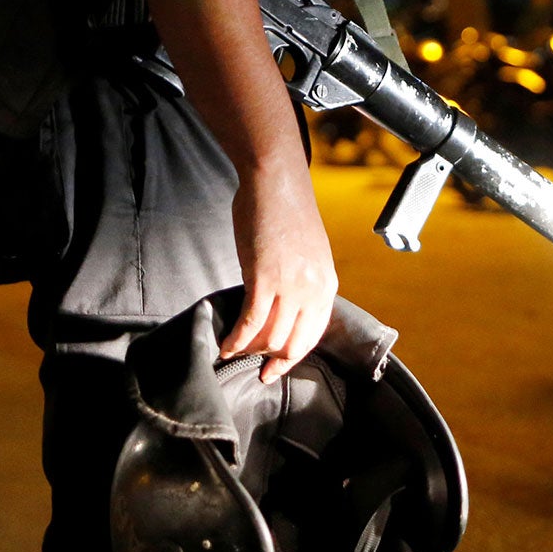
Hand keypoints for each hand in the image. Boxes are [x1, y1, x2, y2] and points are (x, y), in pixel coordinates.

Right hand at [219, 161, 336, 382]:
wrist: (275, 182)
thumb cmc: (286, 213)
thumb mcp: (307, 255)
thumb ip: (301, 283)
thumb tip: (281, 309)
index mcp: (327, 285)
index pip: (312, 336)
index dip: (292, 358)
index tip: (274, 369)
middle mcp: (313, 290)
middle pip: (292, 342)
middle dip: (271, 361)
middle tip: (253, 368)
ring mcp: (290, 286)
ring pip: (270, 337)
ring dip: (250, 351)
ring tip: (233, 352)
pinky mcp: (264, 279)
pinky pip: (251, 322)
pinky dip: (237, 339)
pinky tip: (225, 346)